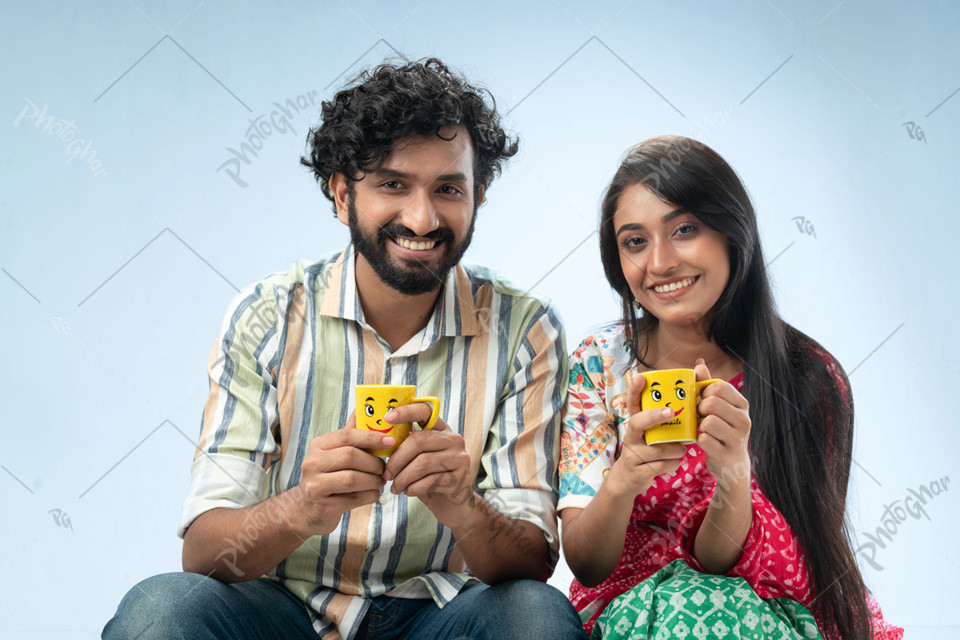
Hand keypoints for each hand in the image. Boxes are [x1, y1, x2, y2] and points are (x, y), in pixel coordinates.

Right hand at [295, 411, 390, 535]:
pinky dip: (370, 495)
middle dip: (374, 463)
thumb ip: (349, 432)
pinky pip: (354, 499)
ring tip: (380, 481)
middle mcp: (312, 463)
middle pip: (351, 456)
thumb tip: (362, 407)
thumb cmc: (328, 476)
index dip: (371, 437)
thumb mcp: (334, 452)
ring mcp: (315, 485)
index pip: (347, 435)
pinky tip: (374, 493)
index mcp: (319, 445)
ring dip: (373, 480)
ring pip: (353, 479)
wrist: (306, 509)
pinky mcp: (323, 506)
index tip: (390, 442)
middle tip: (385, 469)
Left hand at [383, 404, 475, 528]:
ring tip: (395, 486)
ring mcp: (459, 458)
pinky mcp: (461, 478)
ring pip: (423, 463)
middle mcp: (453, 439)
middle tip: (386, 474)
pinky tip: (408, 492)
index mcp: (441, 429)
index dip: (406, 411)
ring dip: (403, 477)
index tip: (387, 418)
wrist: (453, 505)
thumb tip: (377, 437)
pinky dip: (414, 488)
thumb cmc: (429, 479)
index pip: (425, 411)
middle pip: (419, 440)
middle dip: (397, 459)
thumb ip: (406, 446)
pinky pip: (431, 481)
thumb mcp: (418, 459)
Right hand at [606, 374, 687, 498]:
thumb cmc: (647, 451)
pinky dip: (673, 464)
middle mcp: (631, 437)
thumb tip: (689, 397)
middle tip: (670, 412)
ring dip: (676, 449)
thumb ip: (665, 420)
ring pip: (659, 449)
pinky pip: (663, 465)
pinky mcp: (638, 471)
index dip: (634, 390)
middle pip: (637, 422)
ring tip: (680, 449)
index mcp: (635, 424)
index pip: (632, 403)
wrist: (628, 479)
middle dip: (654, 416)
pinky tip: (673, 462)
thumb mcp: (650, 434)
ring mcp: (633, 454)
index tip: (641, 377)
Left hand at [694, 358, 750, 485]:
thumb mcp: (718, 406)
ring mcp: (738, 438)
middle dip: (700, 409)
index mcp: (742, 404)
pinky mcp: (727, 453)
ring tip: (704, 430)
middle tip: (701, 416)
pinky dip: (700, 440)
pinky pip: (704, 440)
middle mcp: (744, 420)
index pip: (720, 387)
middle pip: (712, 403)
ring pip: (708, 422)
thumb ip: (707, 384)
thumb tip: (699, 362)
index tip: (703, 400)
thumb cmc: (721, 429)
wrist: (732, 463)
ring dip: (700, 426)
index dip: (705, 392)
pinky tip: (705, 442)